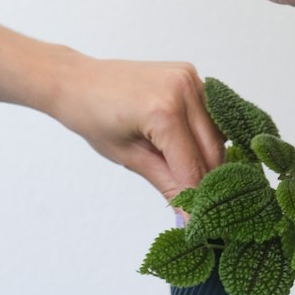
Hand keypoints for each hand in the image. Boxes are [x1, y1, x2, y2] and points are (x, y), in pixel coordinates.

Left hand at [47, 53, 224, 201]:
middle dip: (205, 179)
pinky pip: (208, 112)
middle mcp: (183, 88)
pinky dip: (202, 132)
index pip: (193, 167)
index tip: (198, 222)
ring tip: (179, 168)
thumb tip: (190, 218)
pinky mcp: (189, 72)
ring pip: (215, 131)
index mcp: (164, 111)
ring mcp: (188, 76)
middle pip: (212, 149)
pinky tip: (182, 143)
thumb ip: (168, 186)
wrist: (79, 81)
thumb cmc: (94, 118)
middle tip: (192, 202)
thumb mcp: (130, 158)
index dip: (196, 198)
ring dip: (206, 155)